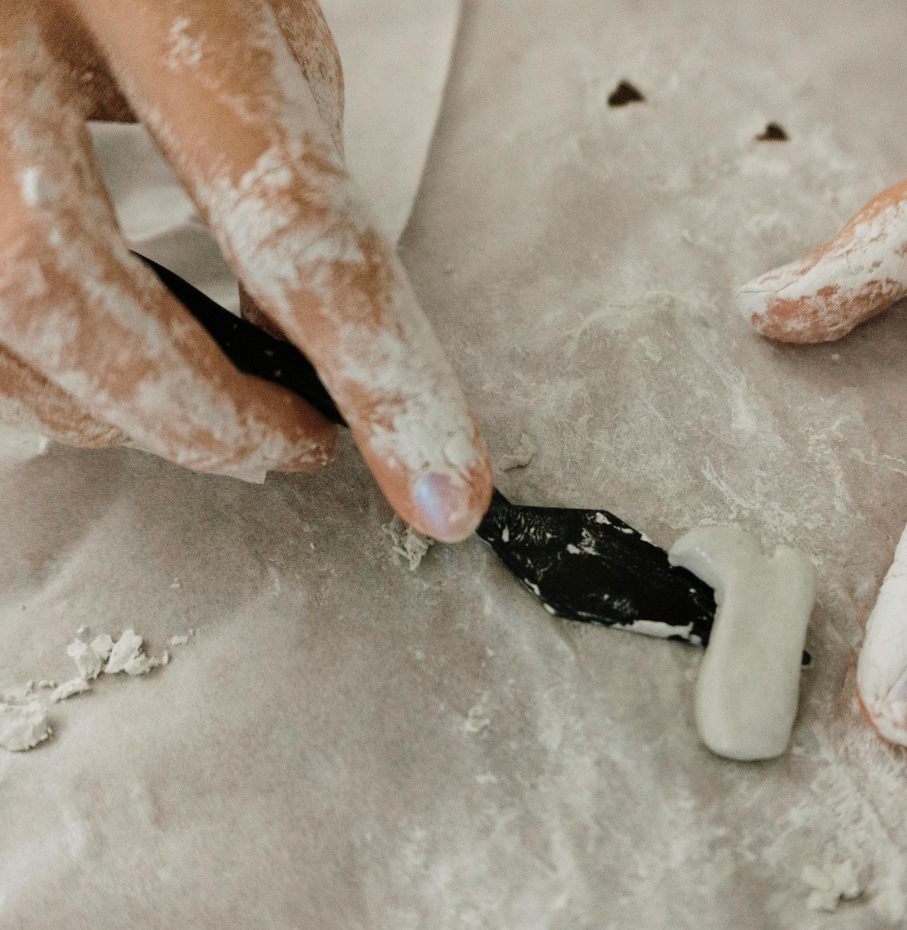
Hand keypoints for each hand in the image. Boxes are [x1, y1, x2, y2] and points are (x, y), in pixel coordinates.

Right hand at [0, 0, 490, 540]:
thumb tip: (298, 339)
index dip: (376, 370)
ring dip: (114, 407)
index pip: (285, 211)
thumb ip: (286, 175)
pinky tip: (103, 373)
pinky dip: (43, 373)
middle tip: (292, 447)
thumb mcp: (253, 24)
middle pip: (66, 284)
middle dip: (204, 415)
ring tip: (205, 417)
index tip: (443, 485)